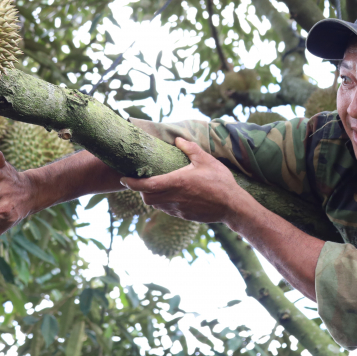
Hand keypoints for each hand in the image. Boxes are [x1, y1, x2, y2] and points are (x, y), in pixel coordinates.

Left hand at [122, 138, 254, 223]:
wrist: (232, 206)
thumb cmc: (220, 181)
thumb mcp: (206, 160)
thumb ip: (190, 148)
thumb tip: (178, 139)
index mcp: (177, 182)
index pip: (147, 185)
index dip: (132, 183)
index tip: (123, 178)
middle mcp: (174, 198)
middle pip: (147, 198)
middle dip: (140, 190)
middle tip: (141, 180)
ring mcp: (178, 209)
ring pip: (155, 205)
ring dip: (151, 196)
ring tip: (155, 186)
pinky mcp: (184, 216)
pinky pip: (166, 210)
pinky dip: (162, 203)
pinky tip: (170, 194)